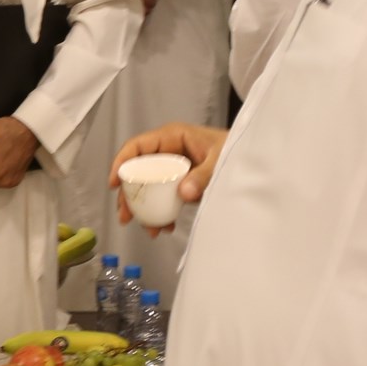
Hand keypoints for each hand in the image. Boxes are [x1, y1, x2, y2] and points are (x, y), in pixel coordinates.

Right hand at [109, 123, 226, 228]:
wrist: (251, 159)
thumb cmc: (235, 148)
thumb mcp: (220, 159)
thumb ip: (203, 175)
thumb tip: (183, 192)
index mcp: (172, 137)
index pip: (138, 146)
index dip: (122, 163)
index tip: (115, 183)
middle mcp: (168, 151)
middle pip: (138, 171)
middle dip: (129, 195)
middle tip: (125, 215)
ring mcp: (173, 168)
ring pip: (148, 187)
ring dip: (144, 209)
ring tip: (148, 228)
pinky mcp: (180, 182)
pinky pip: (164, 197)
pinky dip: (162, 213)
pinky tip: (165, 226)